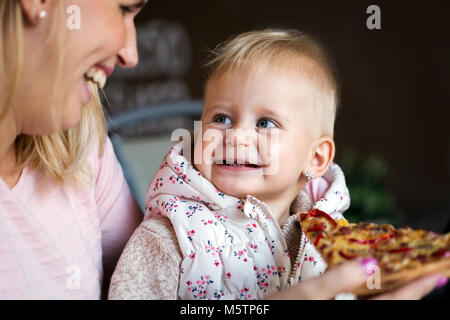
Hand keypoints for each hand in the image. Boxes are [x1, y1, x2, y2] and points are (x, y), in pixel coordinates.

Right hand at [265, 259, 445, 299]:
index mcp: (348, 315)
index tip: (439, 272)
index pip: (393, 303)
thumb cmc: (279, 311)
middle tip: (432, 269)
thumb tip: (370, 264)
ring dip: (396, 288)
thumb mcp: (305, 295)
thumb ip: (336, 280)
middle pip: (391, 304)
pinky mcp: (334, 312)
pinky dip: (375, 291)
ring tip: (412, 271)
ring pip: (378, 304)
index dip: (418, 288)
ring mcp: (342, 315)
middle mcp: (351, 317)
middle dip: (413, 287)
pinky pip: (363, 303)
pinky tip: (376, 279)